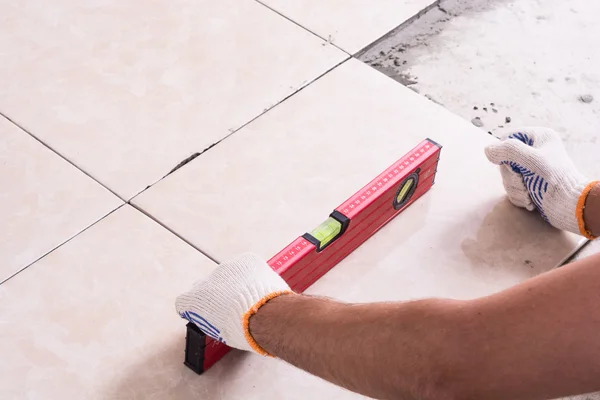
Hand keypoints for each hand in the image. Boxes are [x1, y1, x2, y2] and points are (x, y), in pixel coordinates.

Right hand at [175, 253, 290, 354]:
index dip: (198, 307)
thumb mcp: (220, 333)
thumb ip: (213, 319)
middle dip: (218, 293)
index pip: (185, 300)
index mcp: (194, 300)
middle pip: (207, 284)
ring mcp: (226, 268)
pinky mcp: (245, 260)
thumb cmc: (244, 330)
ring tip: (251, 297)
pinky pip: (246, 266)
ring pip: (229, 274)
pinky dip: (252, 273)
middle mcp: (206, 280)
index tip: (207, 311)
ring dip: (236, 282)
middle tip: (233, 305)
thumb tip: (220, 317)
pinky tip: (259, 286)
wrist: (265, 315)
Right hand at [485, 127, 597, 238]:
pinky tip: (530, 201)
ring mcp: (531, 169)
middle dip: (511, 176)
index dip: (504, 153)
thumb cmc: (553, 179)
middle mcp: (534, 151)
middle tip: (523, 183)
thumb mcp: (530, 160)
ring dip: (515, 188)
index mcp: (539, 138)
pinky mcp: (530, 184)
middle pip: (505, 160)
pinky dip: (518, 196)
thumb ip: (507, 151)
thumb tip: (487, 149)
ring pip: (507, 176)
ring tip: (528, 195)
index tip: (513, 165)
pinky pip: (512, 187)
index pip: (508, 138)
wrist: (568, 206)